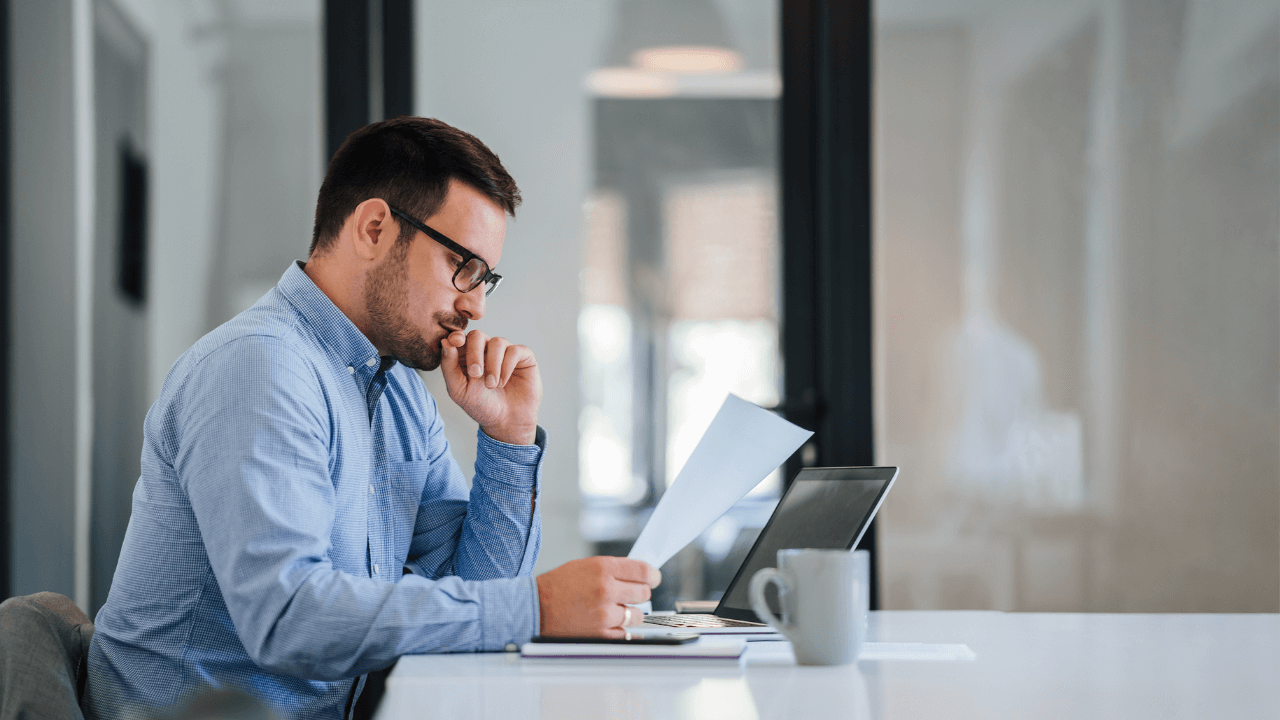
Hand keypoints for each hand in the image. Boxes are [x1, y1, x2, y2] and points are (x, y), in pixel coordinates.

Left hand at [439, 330, 540, 444]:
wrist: (506, 421)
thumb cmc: (481, 406)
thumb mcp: (459, 390)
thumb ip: (449, 366)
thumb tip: (445, 342)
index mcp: (466, 356)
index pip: (460, 337)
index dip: (457, 336)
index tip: (456, 342)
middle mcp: (486, 350)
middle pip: (478, 335)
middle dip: (474, 353)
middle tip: (475, 374)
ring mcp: (505, 352)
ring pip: (497, 342)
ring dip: (492, 364)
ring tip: (491, 385)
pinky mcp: (523, 356)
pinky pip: (514, 350)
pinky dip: (507, 366)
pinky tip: (503, 382)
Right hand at [536, 557, 661, 637]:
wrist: (535, 609)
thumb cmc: (558, 586)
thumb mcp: (585, 566)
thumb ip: (613, 570)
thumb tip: (640, 575)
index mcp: (603, 568)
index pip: (643, 571)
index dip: (653, 576)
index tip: (653, 579)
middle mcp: (606, 590)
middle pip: (644, 593)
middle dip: (639, 593)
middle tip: (630, 595)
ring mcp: (605, 614)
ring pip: (637, 615)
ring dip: (630, 613)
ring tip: (613, 610)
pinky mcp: (601, 634)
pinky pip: (627, 634)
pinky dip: (623, 629)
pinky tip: (613, 624)